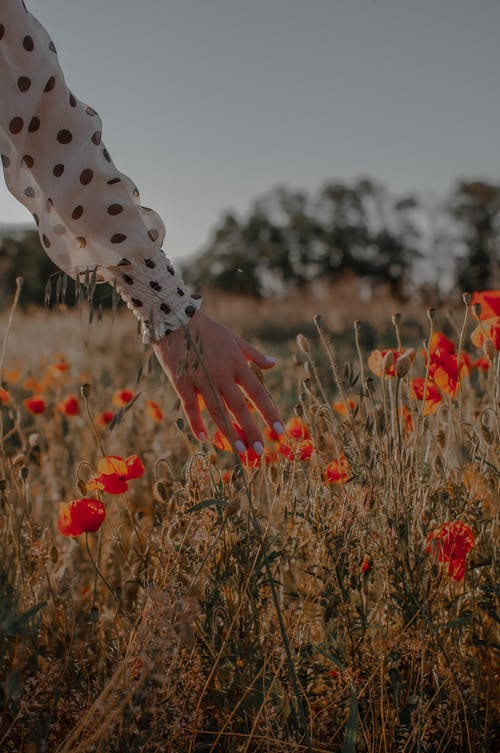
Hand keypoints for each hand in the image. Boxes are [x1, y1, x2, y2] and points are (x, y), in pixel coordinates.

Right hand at [152, 311, 284, 453]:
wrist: (175, 319)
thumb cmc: (208, 330)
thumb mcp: (235, 339)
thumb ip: (254, 355)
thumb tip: (275, 363)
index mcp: (237, 364)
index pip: (258, 393)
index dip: (270, 413)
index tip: (280, 432)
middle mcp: (222, 374)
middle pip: (239, 408)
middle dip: (251, 431)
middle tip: (261, 452)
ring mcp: (201, 380)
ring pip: (217, 411)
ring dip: (229, 433)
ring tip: (240, 451)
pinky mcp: (182, 382)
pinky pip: (190, 407)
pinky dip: (197, 424)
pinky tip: (204, 440)